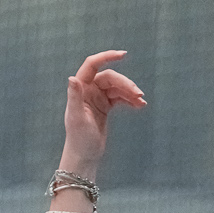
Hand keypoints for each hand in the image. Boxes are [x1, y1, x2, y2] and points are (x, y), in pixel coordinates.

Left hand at [61, 50, 146, 172]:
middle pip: (110, 78)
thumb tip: (72, 78)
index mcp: (80, 88)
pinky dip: (129, 100)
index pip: (92, 65)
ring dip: (130, 92)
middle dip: (125, 84)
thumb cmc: (79, 140)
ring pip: (117, 87)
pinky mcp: (105, 106)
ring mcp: (97, 97)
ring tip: (141, 101)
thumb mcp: (76, 118)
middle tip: (139, 94)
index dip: (107, 57)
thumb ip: (74, 97)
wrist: (84, 157)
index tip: (123, 55)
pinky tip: (139, 105)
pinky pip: (120, 97)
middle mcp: (88, 90)